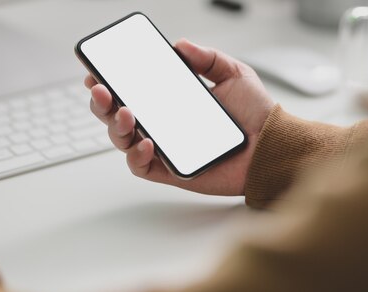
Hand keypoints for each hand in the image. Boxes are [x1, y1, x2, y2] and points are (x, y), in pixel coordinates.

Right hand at [86, 39, 273, 195]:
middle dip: (102, 103)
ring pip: (123, 140)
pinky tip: (146, 142)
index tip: (95, 71)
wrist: (272, 146)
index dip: (109, 82)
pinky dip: (137, 155)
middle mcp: (161, 124)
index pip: (131, 91)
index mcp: (169, 101)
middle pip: (117, 115)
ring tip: (126, 112)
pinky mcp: (170, 170)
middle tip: (102, 89)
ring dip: (116, 126)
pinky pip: (141, 166)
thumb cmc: (255, 114)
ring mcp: (163, 147)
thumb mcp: (233, 74)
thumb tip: (179, 45)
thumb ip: (207, 57)